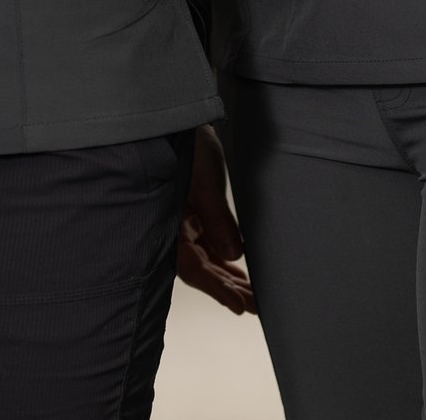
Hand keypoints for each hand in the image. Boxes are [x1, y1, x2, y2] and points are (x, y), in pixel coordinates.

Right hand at [174, 128, 255, 314]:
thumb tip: (234, 255)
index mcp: (168, 226)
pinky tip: (237, 268)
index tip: (240, 308)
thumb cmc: (183, 146)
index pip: (194, 269)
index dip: (217, 290)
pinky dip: (222, 256)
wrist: (173, 118)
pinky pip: (206, 242)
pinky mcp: (189, 213)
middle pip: (201, 269)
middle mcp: (171, 229)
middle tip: (257, 306)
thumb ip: (218, 221)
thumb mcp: (204, 183)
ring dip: (228, 277)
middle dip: (228, 289)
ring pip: (205, 258)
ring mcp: (180, 222)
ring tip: (253, 295)